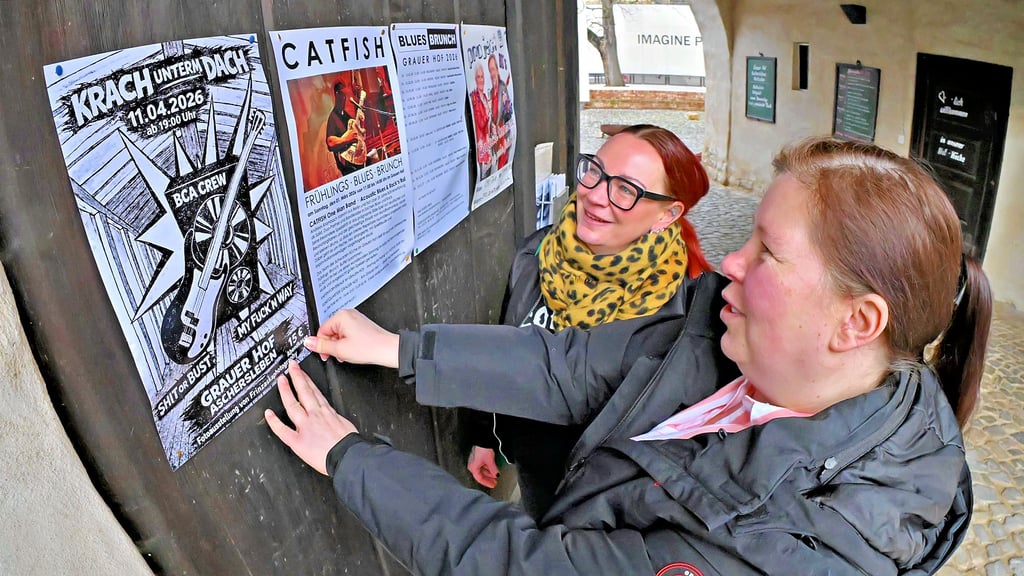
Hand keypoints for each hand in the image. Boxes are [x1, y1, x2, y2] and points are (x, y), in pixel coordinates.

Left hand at [265, 360, 357, 475]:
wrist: (348, 456)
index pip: (315, 392)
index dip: (307, 380)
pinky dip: (274, 422)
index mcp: (327, 412)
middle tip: (291, 367)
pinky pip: (283, 430)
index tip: (302, 373)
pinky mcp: (298, 441)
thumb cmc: (349, 444)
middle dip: (297, 377)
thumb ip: (335, 420)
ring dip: (285, 391)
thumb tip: (333, 419)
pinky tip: (268, 414)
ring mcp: (306, 426)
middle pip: (304, 392)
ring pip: (293, 405)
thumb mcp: (346, 425)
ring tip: (280, 380)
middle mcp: (315, 416)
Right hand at [305, 309, 399, 367]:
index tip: (324, 354)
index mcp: (341, 316)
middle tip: (338, 355)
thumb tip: (309, 342)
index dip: (322, 345)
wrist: (387, 350)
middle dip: (332, 346)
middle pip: (330, 332)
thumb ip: (322, 346)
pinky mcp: (361, 325)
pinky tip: (353, 351)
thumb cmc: (369, 347)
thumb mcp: (340, 349)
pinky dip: (347, 343)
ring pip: (339, 334)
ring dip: (340, 346)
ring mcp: (355, 319)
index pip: (322, 331)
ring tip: (347, 354)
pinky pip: (347, 334)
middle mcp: (348, 314)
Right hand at [467, 446, 499, 488]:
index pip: (480, 479)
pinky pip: (482, 466)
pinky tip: (492, 470)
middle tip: (495, 482)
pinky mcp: (477, 459)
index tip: (492, 485)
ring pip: (482, 471)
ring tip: (495, 476)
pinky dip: (488, 469)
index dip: (487, 483)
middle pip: (481, 475)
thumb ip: (493, 470)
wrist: (482, 441)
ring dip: (489, 474)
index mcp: (473, 468)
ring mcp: (475, 462)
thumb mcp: (490, 461)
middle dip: (488, 479)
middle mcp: (473, 466)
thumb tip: (496, 475)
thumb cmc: (483, 449)